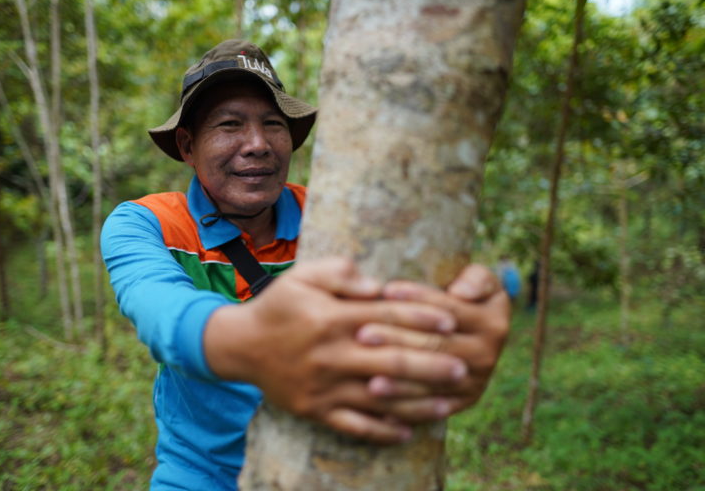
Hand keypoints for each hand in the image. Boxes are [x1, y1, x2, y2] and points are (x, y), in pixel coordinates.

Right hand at [203, 257, 468, 442]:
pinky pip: (355, 426)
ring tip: (451, 402)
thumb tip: (379, 285)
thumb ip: (341, 272)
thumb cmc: (279, 305)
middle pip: (392, 362)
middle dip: (432, 365)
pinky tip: (409, 432)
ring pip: (381, 399)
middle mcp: (332, 355)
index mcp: (332, 319)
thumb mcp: (303, 275)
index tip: (451, 320)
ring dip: (419, 402)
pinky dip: (383, 432)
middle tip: (464, 367)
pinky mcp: (316, 411)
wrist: (240, 346)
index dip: (422, 318)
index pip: (387, 317)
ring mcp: (325, 387)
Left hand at [356, 264, 509, 415]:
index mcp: (493, 323)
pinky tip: (378, 404)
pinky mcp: (463, 402)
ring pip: (430, 381)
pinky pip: (430, 407)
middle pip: (435, 346)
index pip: (449, 309)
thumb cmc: (467, 296)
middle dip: (396, 339)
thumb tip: (461, 293)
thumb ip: (476, 279)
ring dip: (398, 381)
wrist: (478, 334)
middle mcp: (487, 355)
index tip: (386, 290)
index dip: (417, 298)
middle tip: (363, 334)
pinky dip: (404, 408)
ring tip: (368, 376)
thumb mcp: (481, 280)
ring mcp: (475, 382)